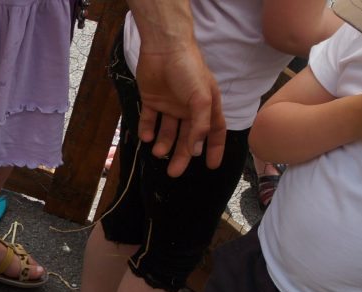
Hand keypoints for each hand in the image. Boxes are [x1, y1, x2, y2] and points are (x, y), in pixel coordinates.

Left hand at [135, 43, 226, 176]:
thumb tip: (197, 148)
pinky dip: (147, 130)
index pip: (214, 131)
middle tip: (174, 172)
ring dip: (163, 144)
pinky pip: (149, 121)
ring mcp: (170, 105)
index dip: (214, 149)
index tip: (211, 167)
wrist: (164, 49)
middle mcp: (189, 108)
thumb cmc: (189, 70)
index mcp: (206, 106)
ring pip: (167, 132)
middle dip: (182, 155)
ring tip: (158, 152)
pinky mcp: (152, 101)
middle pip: (187, 138)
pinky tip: (147, 137)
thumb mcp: (201, 97)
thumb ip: (201, 124)